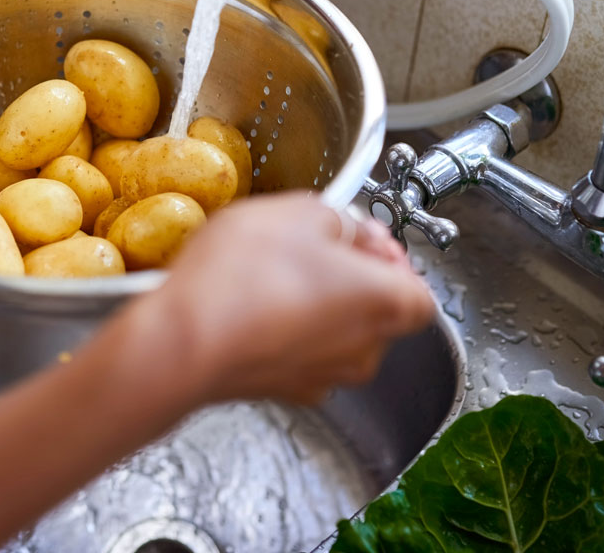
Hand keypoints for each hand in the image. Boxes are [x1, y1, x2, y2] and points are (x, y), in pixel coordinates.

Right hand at [135, 192, 434, 405]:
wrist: (183, 342)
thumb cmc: (244, 277)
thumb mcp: (298, 212)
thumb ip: (339, 219)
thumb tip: (347, 231)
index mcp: (385, 302)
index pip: (420, 290)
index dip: (392, 259)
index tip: (358, 236)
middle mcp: (364, 350)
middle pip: (378, 313)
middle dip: (351, 278)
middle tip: (309, 247)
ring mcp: (322, 377)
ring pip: (336, 336)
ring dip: (315, 306)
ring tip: (270, 273)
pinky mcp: (282, 391)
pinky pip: (297, 354)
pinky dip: (284, 331)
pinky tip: (249, 304)